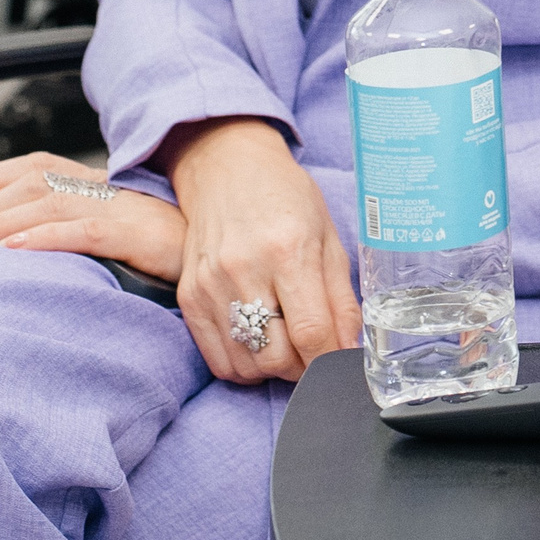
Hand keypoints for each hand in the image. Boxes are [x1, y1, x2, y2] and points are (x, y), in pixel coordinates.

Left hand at [0, 153, 185, 279]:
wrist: (219, 255)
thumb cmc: (169, 249)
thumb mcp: (119, 229)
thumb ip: (80, 225)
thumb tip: (24, 242)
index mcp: (102, 184)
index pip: (38, 166)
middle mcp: (108, 190)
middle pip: (35, 181)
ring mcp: (123, 210)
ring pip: (50, 202)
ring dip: (1, 224)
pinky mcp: (137, 236)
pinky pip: (83, 231)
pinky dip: (44, 237)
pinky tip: (16, 250)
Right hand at [162, 118, 361, 384]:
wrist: (228, 170)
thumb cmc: (287, 198)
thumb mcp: (329, 237)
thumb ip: (341, 297)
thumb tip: (350, 347)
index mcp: (289, 251)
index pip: (311, 331)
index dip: (330, 359)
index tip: (341, 363)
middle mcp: (245, 270)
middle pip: (276, 356)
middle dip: (304, 367)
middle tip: (317, 353)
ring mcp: (210, 287)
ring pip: (246, 365)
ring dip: (274, 370)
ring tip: (290, 348)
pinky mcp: (189, 298)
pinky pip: (217, 358)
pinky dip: (244, 366)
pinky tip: (260, 346)